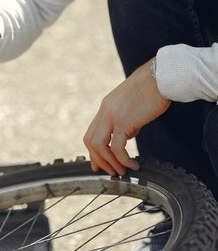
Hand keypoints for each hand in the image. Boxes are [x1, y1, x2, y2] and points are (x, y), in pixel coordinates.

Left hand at [83, 59, 170, 174]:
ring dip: (109, 162)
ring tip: (121, 172)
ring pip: (99, 146)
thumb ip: (126, 121)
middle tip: (110, 172)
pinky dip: (122, 160)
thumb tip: (127, 136)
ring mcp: (112, 116)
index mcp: (105, 108)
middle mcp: (105, 112)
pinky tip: (132, 165)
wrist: (161, 78)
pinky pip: (117, 147)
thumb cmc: (152, 90)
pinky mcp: (124, 122)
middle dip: (98, 160)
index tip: (98, 163)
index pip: (91, 133)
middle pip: (90, 141)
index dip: (93, 151)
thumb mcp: (132, 106)